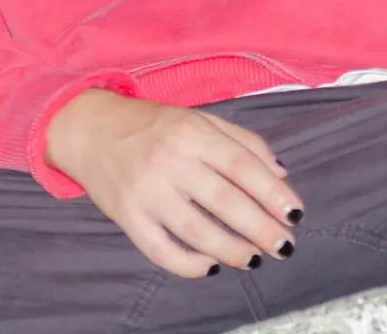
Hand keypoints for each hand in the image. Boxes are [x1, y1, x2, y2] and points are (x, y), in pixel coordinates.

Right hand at [43, 89, 302, 276]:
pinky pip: (160, 250)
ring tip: (254, 259)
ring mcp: (146, 191)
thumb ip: (243, 142)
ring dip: (231, 250)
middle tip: (284, 246)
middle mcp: (169, 161)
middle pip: (225, 201)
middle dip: (261, 229)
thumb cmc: (153, 126)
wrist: (91, 130)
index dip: (272, 193)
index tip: (295, 215)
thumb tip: (282, 176)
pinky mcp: (127, 217)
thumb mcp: (200, 119)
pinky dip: (187, 265)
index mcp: (192, 133)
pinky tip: (209, 266)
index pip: (242, 166)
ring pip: (196, 230)